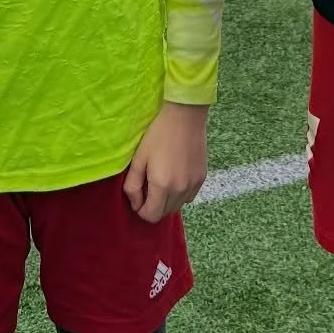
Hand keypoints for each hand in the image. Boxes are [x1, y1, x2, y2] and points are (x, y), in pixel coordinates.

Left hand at [124, 102, 207, 222]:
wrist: (185, 116)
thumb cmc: (158, 134)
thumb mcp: (138, 158)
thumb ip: (132, 185)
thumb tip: (135, 204)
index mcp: (162, 186)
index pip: (151, 216)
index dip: (141, 210)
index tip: (138, 197)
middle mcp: (180, 190)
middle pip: (165, 213)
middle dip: (154, 205)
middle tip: (148, 185)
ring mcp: (194, 184)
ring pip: (178, 206)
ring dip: (167, 201)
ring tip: (162, 180)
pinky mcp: (202, 178)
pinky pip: (189, 197)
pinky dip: (180, 193)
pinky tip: (176, 176)